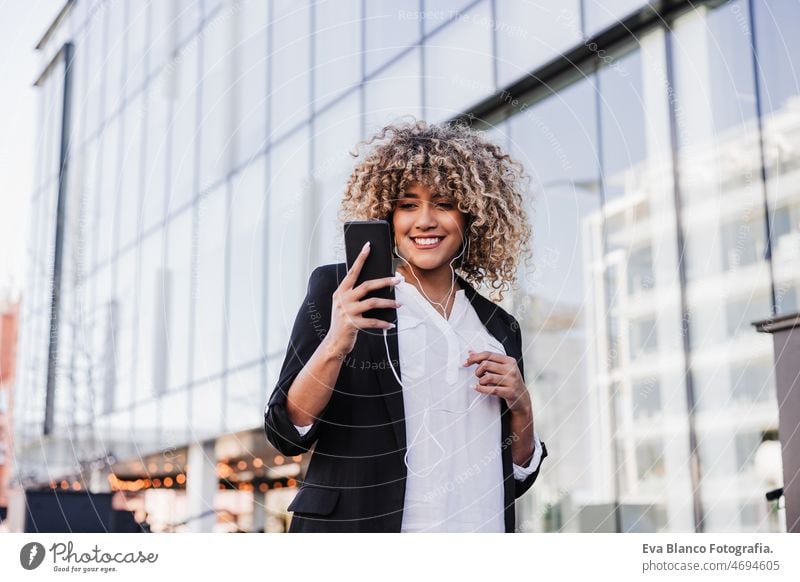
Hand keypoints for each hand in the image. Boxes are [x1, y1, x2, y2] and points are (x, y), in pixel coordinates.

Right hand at [325, 242, 401, 356]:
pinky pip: (372, 322)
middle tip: (398, 279)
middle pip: (367, 285)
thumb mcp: (345, 305)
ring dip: (388, 303)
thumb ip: (355, 295)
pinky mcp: (352, 324)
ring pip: (372, 302)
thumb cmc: (344, 322)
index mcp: (341, 292)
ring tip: (399, 304)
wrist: (335, 342)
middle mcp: (343, 299)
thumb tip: (377, 284)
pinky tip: (391, 324)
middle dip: (384, 281)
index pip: (353, 272)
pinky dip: (383, 323)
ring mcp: (347, 312)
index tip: (368, 246)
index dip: (361, 259)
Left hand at [463, 349, 530, 413]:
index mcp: (509, 360)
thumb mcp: (500, 368)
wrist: (522, 398)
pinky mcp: (510, 392)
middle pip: (486, 364)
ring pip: (487, 377)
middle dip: (478, 371)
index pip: (488, 354)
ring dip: (480, 381)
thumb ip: (486, 360)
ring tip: (481, 383)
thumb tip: (471, 352)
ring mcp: (511, 381)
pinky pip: (491, 390)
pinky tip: (477, 388)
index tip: (466, 362)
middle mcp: (511, 369)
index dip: (474, 357)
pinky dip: (481, 389)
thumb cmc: (509, 381)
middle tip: (478, 375)